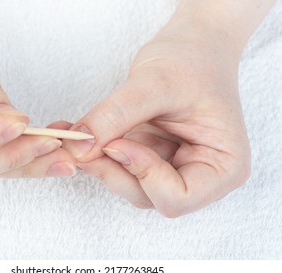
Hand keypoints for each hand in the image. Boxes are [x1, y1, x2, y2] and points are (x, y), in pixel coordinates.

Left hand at [63, 20, 250, 216]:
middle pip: (148, 196)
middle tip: (79, 143)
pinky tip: (78, 133)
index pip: (178, 198)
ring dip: (98, 162)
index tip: (117, 143)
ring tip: (75, 134)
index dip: (143, 174)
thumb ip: (115, 117)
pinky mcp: (150, 159)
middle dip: (111, 170)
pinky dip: (95, 153)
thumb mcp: (154, 83)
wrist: (193, 47)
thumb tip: (77, 149)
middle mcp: (200, 176)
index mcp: (223, 167)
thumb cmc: (191, 61)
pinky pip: (119, 167)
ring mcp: (173, 169)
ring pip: (128, 184)